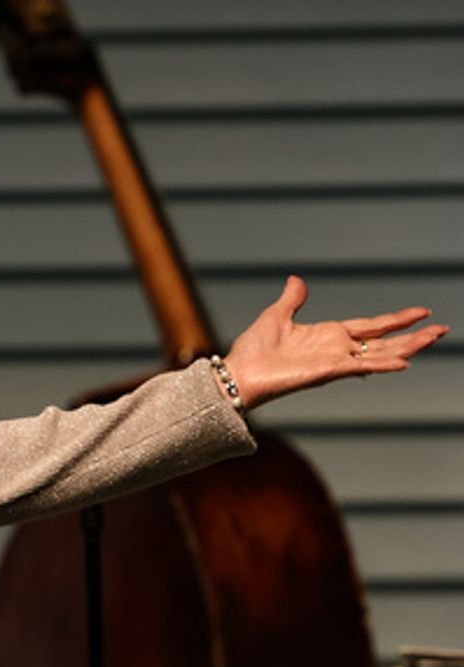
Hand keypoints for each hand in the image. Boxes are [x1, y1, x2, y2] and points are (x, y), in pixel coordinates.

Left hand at [222, 276, 447, 410]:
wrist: (237, 374)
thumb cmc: (252, 350)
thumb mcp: (276, 315)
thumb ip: (292, 299)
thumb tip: (297, 280)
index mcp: (328, 336)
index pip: (372, 327)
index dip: (396, 320)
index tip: (421, 312)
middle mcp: (336, 350)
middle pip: (384, 342)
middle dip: (413, 335)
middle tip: (442, 329)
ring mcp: (334, 362)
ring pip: (380, 354)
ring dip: (408, 347)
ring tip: (434, 338)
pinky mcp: (325, 372)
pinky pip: (359, 367)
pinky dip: (381, 365)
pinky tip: (404, 363)